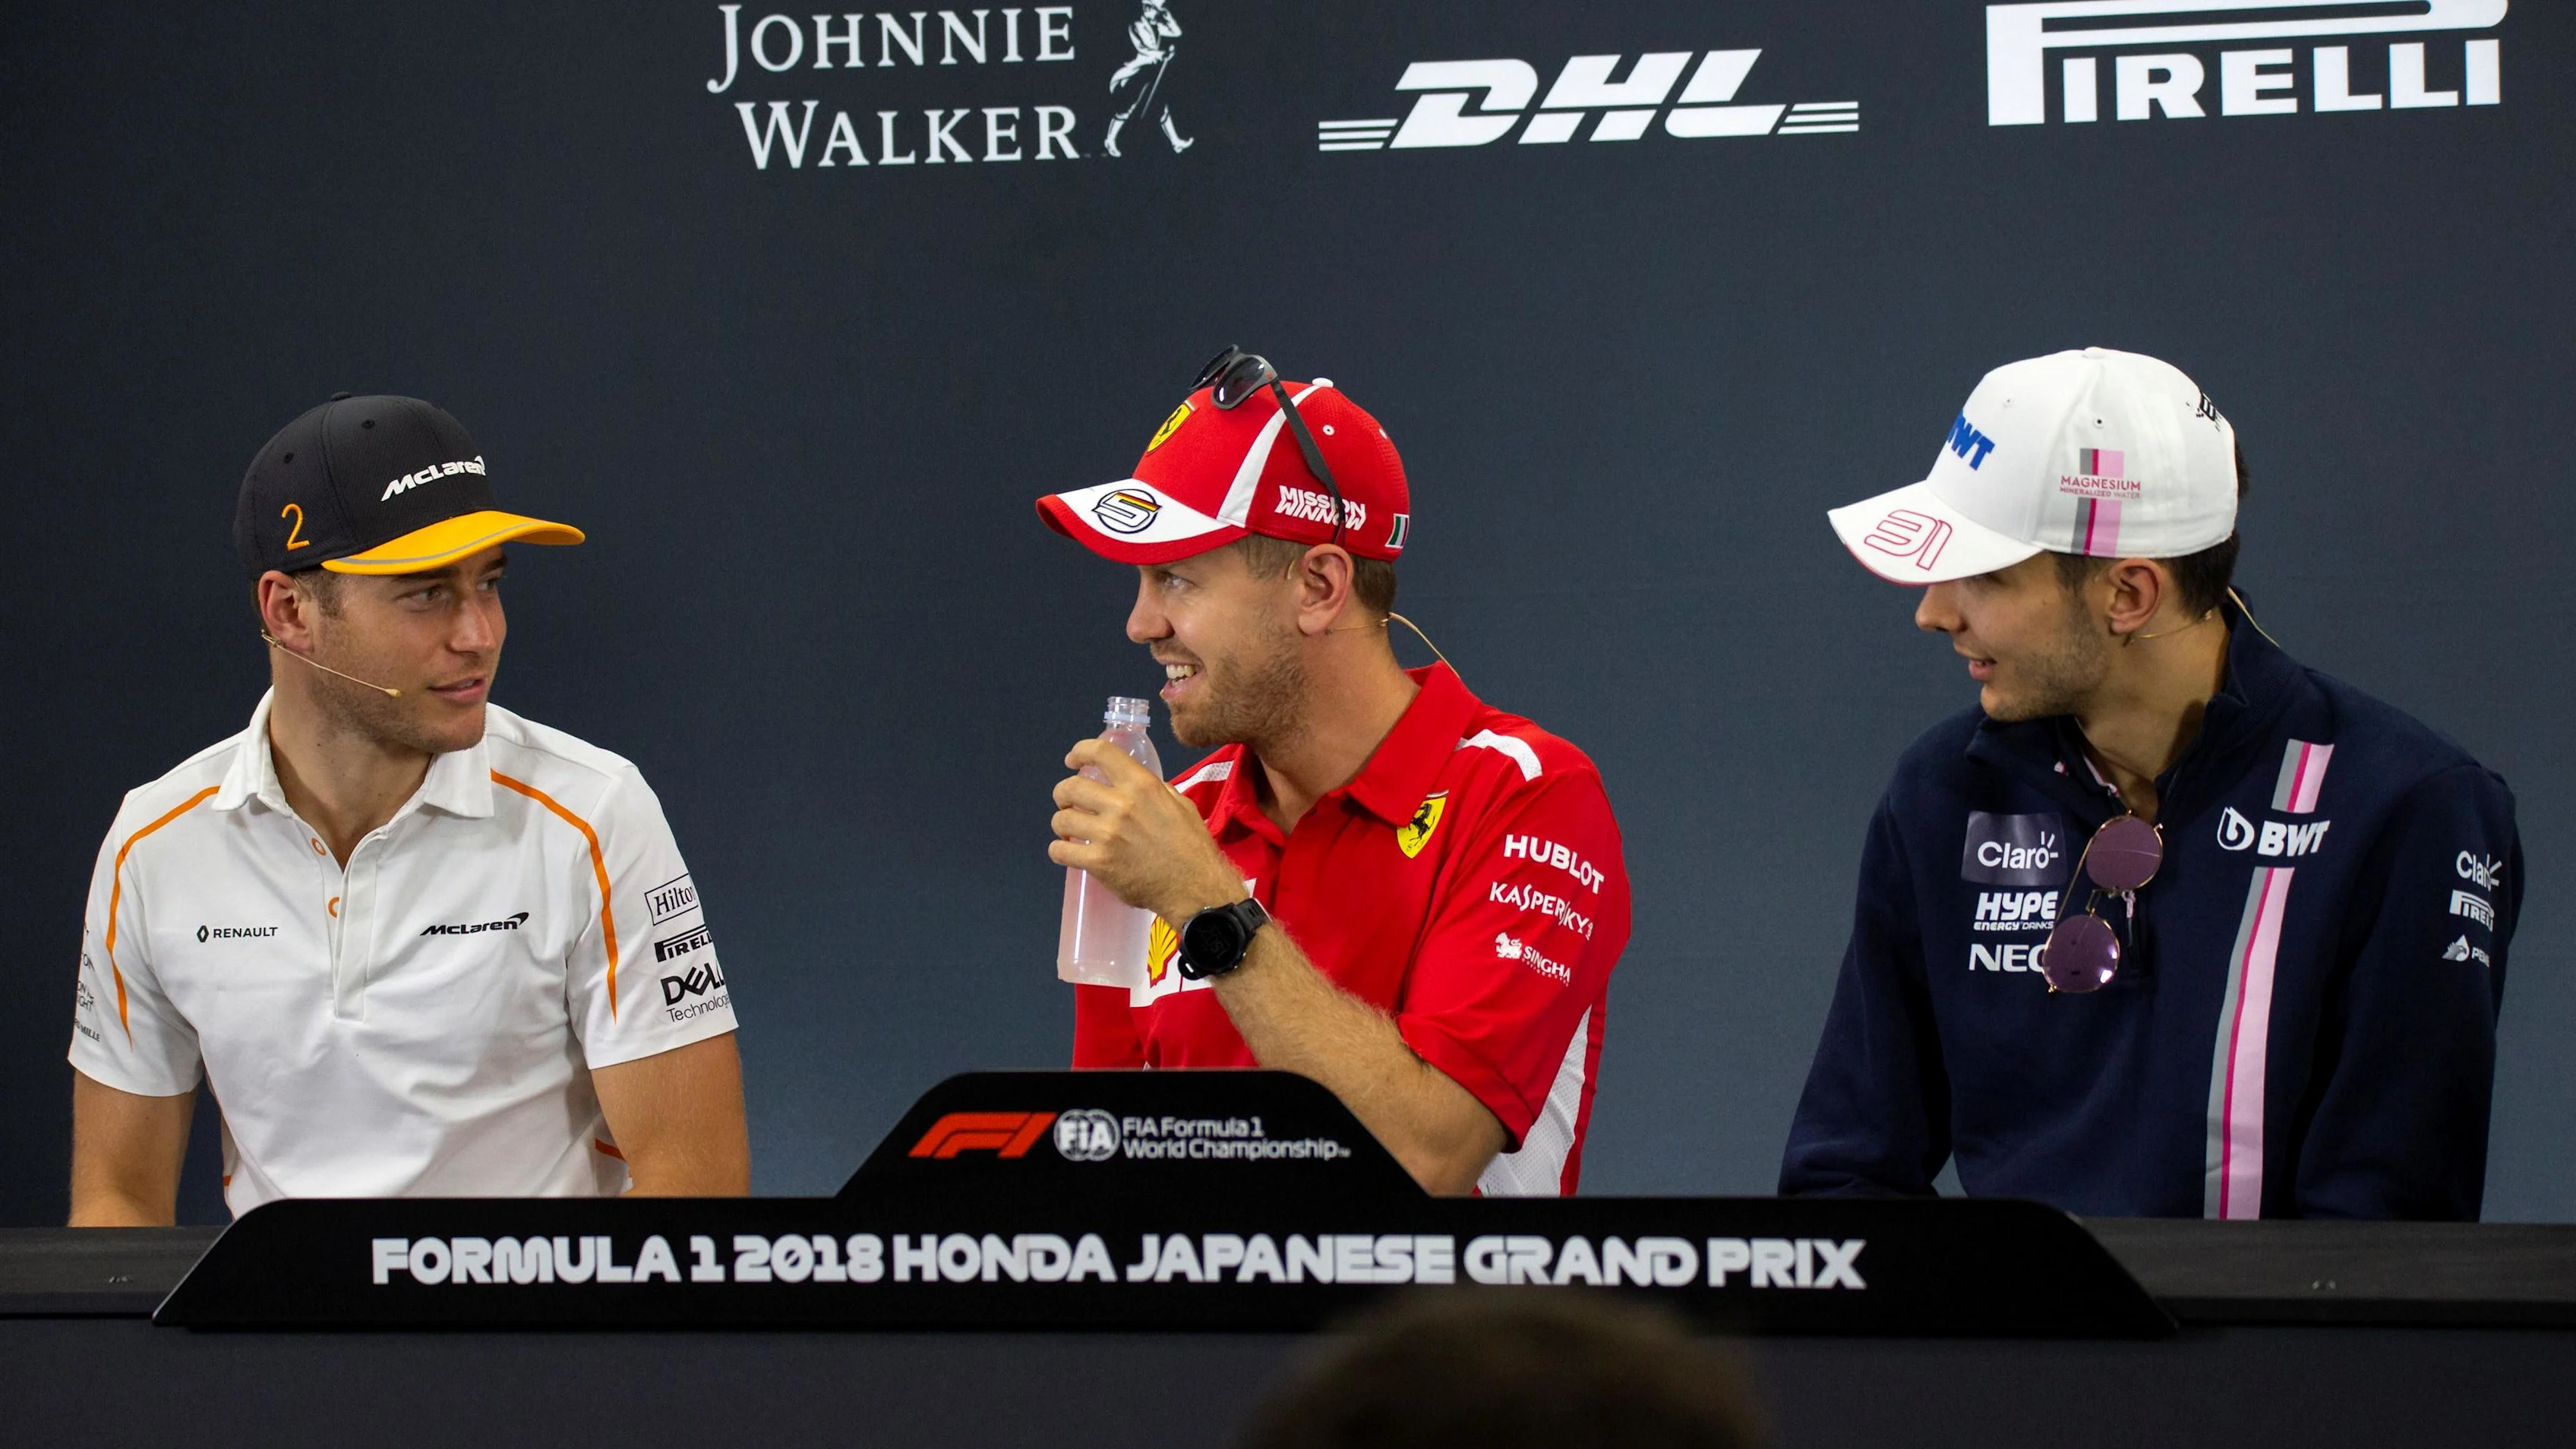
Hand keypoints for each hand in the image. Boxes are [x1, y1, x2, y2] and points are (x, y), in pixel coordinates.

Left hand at [1049, 739, 1241, 923]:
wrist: (1194, 887)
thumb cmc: (1191, 846)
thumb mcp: (1181, 805)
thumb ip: (1156, 790)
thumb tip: (1135, 785)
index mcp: (1141, 785)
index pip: (1100, 752)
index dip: (1080, 752)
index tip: (1073, 760)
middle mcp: (1120, 805)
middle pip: (1071, 787)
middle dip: (1063, 793)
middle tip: (1068, 803)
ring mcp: (1106, 834)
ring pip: (1061, 819)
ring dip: (1061, 823)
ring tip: (1069, 830)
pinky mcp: (1098, 862)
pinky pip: (1059, 851)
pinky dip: (1058, 850)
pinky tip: (1067, 851)